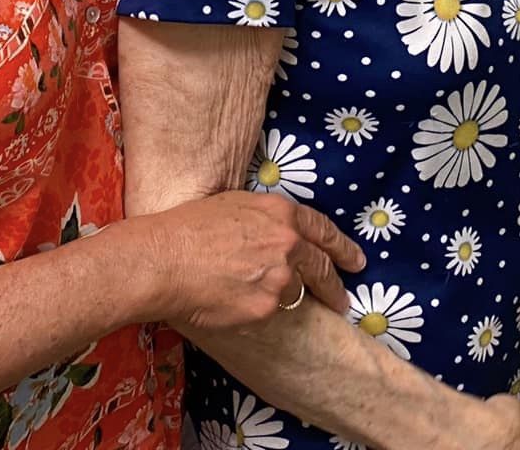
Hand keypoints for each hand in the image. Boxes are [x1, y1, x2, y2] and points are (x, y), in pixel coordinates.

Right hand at [139, 191, 363, 330]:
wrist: (163, 260)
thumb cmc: (187, 228)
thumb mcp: (235, 205)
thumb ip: (266, 220)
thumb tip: (278, 233)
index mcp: (282, 215)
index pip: (324, 232)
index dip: (342, 247)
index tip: (356, 261)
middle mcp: (288, 246)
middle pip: (323, 269)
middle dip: (335, 285)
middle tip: (342, 299)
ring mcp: (279, 281)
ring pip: (298, 295)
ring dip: (298, 303)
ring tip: (289, 309)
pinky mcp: (264, 310)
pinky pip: (272, 315)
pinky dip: (265, 314)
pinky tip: (251, 312)